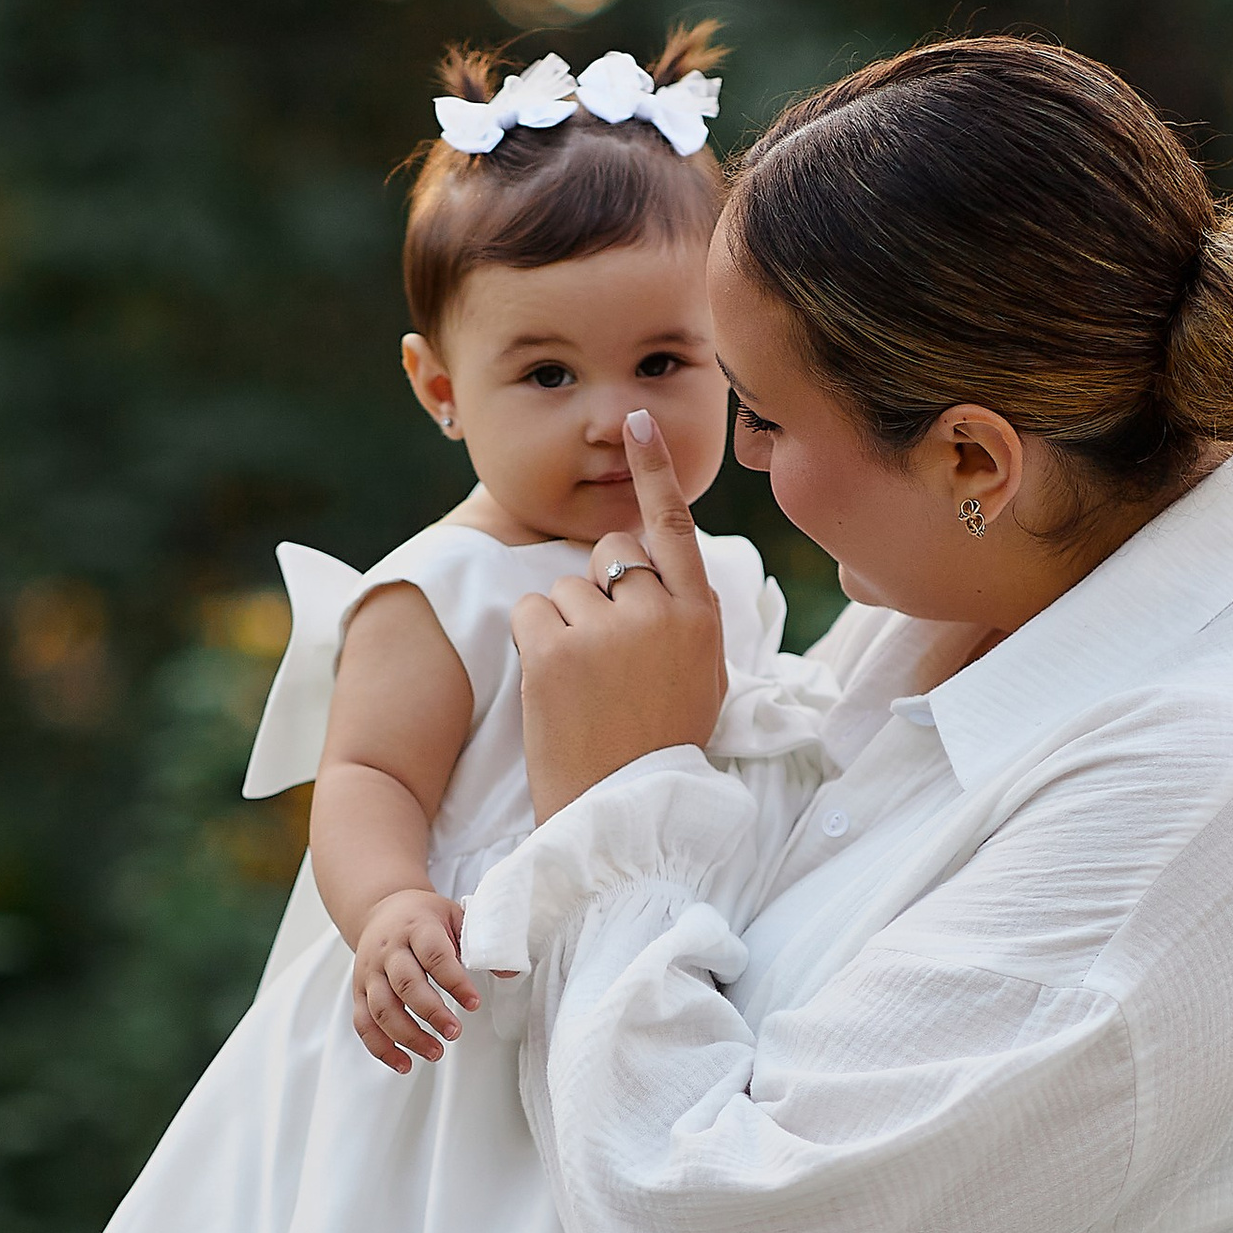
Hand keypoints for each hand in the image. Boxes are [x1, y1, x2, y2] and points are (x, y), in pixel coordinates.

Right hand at [351, 888, 477, 1074]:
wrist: (382, 910)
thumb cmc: (422, 918)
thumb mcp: (455, 917)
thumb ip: (480, 943)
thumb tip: (509, 972)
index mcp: (416, 928)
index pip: (434, 955)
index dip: (454, 981)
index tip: (474, 1003)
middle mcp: (389, 951)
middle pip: (405, 984)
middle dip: (431, 1013)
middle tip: (454, 1032)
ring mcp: (371, 972)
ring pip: (382, 1008)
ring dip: (408, 1035)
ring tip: (435, 1051)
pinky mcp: (360, 991)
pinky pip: (364, 1024)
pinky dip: (382, 1048)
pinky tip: (404, 1063)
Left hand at [512, 412, 725, 819]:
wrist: (623, 812)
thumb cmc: (661, 747)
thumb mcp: (701, 679)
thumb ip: (686, 618)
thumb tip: (667, 572)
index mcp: (699, 618)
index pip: (675, 526)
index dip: (653, 470)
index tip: (634, 419)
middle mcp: (659, 613)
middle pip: (610, 553)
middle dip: (598, 589)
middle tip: (604, 656)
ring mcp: (607, 629)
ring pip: (566, 586)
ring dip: (564, 625)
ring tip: (583, 685)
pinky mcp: (556, 649)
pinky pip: (531, 611)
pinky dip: (534, 641)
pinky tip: (554, 685)